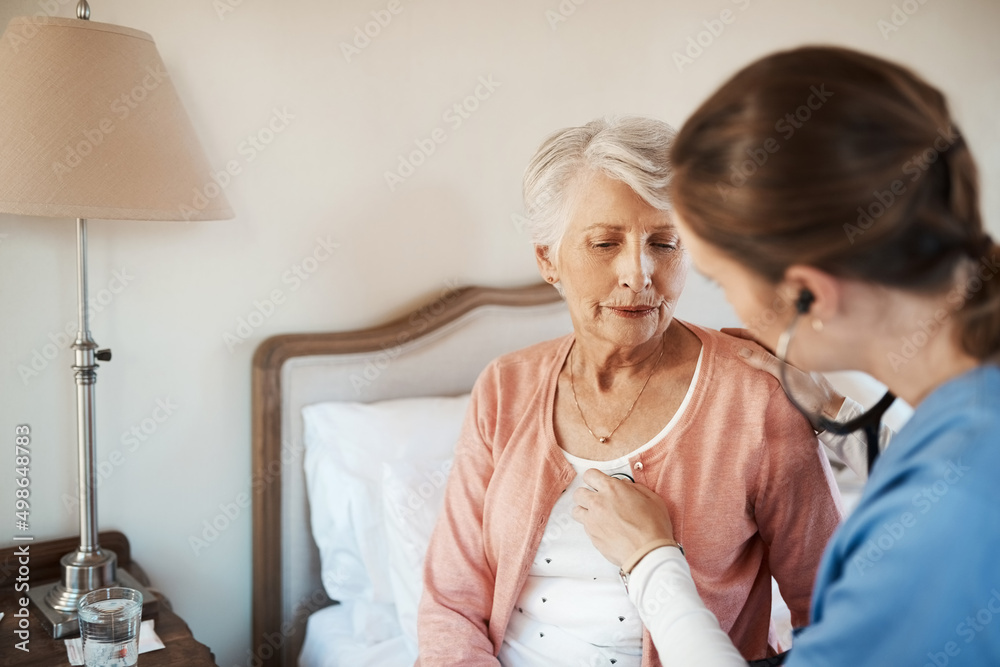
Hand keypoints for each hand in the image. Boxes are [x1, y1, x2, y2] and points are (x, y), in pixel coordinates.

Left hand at [572, 468, 673, 567]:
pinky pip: (585, 527)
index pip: (590, 475)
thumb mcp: (651, 498)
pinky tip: (605, 529)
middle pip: (579, 493)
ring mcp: (592, 521)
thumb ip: (633, 488)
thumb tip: (624, 486)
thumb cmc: (653, 526)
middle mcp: (598, 503)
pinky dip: (592, 527)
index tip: (599, 483)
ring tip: (598, 515)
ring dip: (585, 511)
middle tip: (598, 500)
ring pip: (576, 511)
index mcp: (611, 489)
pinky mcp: (592, 537)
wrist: (648, 553)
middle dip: (587, 495)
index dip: (594, 479)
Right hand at [721, 327, 845, 426]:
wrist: (829, 413)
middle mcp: (785, 356)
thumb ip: (766, 361)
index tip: (722, 332)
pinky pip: (764, 371)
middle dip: (740, 342)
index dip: (740, 333)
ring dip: (745, 355)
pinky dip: (752, 369)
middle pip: (758, 345)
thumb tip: (741, 350)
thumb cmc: (813, 393)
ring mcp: (785, 369)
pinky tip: (744, 373)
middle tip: (720, 342)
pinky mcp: (785, 381)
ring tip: (728, 356)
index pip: (759, 335)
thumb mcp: (787, 375)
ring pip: (761, 357)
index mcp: (787, 349)